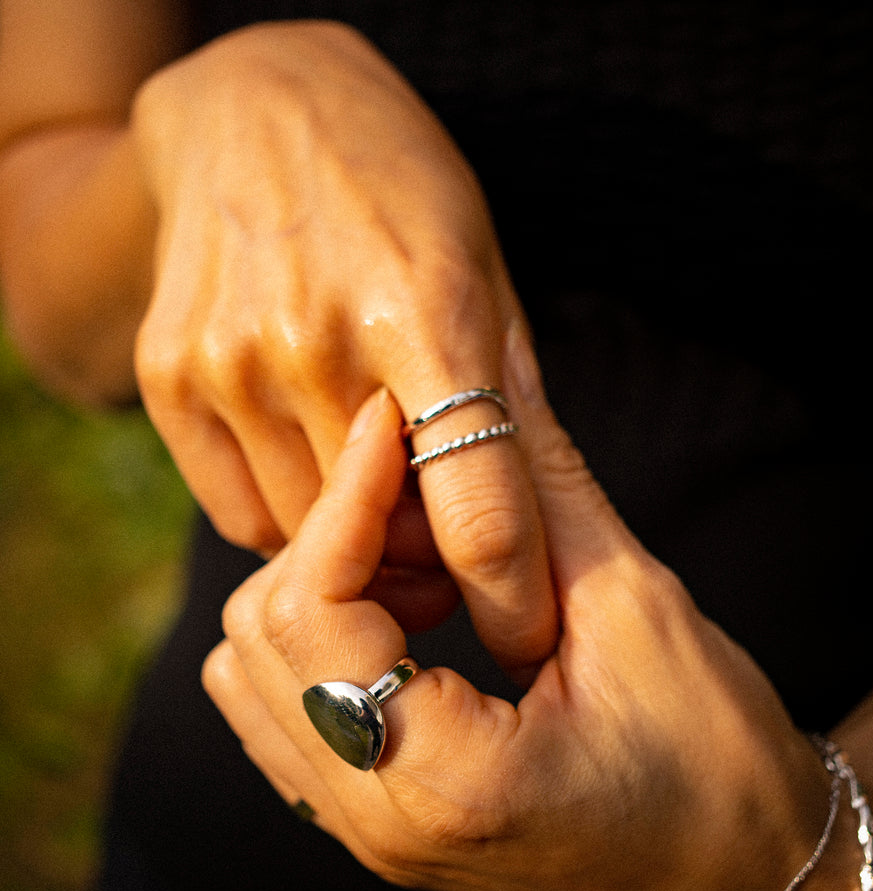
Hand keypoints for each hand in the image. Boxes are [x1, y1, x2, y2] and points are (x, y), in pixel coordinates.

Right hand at [131, 21, 553, 676]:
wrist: (255, 107)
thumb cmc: (397, 190)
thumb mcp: (484, 271)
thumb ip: (510, 402)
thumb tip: (541, 535)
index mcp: (429, 312)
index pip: (480, 512)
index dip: (513, 600)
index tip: (527, 639)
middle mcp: (316, 341)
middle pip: (388, 543)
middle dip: (432, 578)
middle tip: (449, 562)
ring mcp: (230, 361)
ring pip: (308, 541)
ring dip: (356, 552)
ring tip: (382, 504)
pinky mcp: (168, 377)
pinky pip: (241, 515)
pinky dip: (290, 522)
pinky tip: (315, 468)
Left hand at [203, 325, 832, 890]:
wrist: (743, 871)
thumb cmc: (717, 764)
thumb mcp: (635, 610)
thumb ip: (544, 487)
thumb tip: (496, 376)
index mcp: (442, 782)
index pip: (312, 613)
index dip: (344, 496)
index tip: (389, 424)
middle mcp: (378, 820)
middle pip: (259, 637)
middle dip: (328, 537)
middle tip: (418, 493)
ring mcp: (368, 827)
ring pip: (256, 670)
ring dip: (323, 585)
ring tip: (423, 561)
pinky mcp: (380, 812)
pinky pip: (293, 705)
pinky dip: (329, 632)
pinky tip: (414, 608)